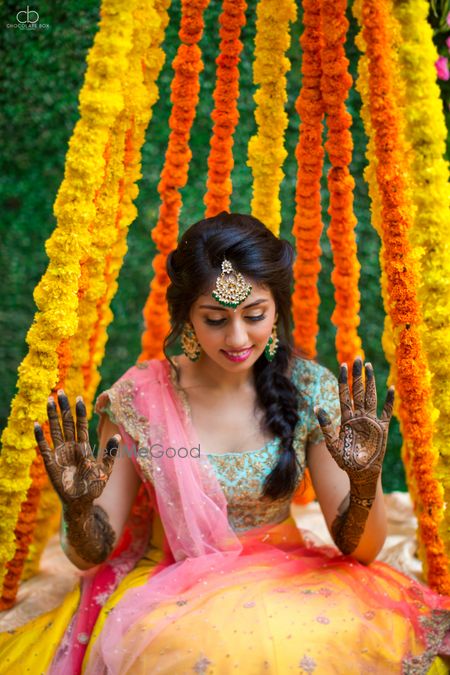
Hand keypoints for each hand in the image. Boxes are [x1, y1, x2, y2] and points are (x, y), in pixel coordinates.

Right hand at [34, 390, 119, 507]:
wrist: (80, 503)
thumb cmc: (93, 486)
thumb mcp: (105, 470)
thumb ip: (111, 453)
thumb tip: (118, 436)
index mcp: (83, 447)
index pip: (81, 425)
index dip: (80, 412)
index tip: (79, 398)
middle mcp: (71, 447)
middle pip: (67, 423)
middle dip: (64, 408)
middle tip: (60, 391)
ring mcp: (60, 454)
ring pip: (56, 431)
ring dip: (52, 416)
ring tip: (49, 401)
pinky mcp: (51, 464)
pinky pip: (44, 448)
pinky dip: (40, 437)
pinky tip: (36, 425)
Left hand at [314, 358, 394, 502]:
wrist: (361, 475)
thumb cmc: (346, 461)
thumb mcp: (332, 445)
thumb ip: (325, 427)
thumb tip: (316, 408)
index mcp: (346, 418)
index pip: (344, 395)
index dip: (343, 380)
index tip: (342, 365)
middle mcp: (358, 416)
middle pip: (358, 391)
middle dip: (357, 375)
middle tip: (357, 358)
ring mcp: (371, 421)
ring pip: (370, 397)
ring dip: (370, 382)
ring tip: (369, 366)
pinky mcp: (382, 429)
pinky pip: (386, 412)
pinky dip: (388, 401)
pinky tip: (391, 388)